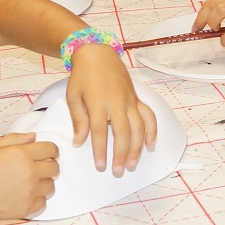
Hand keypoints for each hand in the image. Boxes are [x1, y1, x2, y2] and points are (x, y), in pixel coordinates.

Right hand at [0, 132, 59, 223]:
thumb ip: (15, 139)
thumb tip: (32, 137)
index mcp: (22, 155)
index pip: (51, 149)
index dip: (50, 150)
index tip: (46, 153)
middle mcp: (30, 173)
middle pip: (55, 168)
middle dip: (48, 165)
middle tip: (37, 167)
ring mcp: (29, 192)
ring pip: (50, 186)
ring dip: (43, 183)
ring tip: (29, 182)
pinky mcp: (26, 208)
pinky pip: (42, 203)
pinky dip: (37, 199)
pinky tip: (25, 195)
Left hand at [66, 44, 156, 174]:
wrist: (97, 53)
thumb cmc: (82, 75)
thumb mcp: (73, 97)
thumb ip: (78, 120)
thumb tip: (79, 142)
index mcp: (98, 102)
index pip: (100, 132)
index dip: (101, 150)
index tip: (101, 165)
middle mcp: (117, 102)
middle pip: (123, 133)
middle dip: (121, 154)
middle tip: (118, 171)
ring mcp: (130, 100)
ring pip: (138, 127)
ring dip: (137, 147)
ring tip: (132, 164)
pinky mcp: (137, 98)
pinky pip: (149, 115)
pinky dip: (152, 130)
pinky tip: (150, 144)